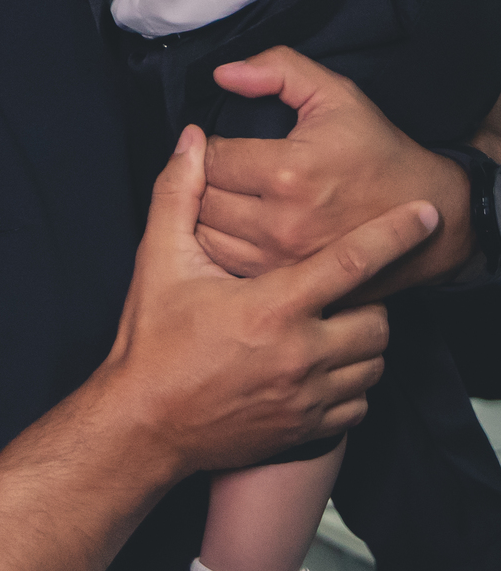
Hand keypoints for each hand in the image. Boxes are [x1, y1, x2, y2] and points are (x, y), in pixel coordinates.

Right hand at [105, 124, 438, 473]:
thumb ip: (178, 193)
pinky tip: (324, 365)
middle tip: (339, 287)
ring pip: (374, 363)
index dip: (394, 234)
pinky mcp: (307, 429)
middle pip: (377, 318)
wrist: (145, 424)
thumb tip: (192, 140)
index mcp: (273, 307)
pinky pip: (360, 404)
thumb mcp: (158, 260)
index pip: (352, 261)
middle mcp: (301, 354)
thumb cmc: (152, 341)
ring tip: (332, 322)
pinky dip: (353, 383)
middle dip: (369, 297)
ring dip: (364, 339)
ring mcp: (308, 397)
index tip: (424, 214)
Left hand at [196, 46, 472, 294]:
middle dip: (201, 178)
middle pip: (201, 198)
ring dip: (203, 212)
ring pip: (206, 234)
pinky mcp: (286, 281)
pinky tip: (231, 223)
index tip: (222, 143)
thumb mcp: (334, 93)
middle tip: (219, 168)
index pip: (211, 158)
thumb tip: (222, 74)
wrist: (424, 209)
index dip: (208, 145)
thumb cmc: (376, 148)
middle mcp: (282, 222)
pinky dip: (217, 242)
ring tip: (222, 193)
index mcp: (289, 172)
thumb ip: (277, 69)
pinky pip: (225, 261)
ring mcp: (283, 259)